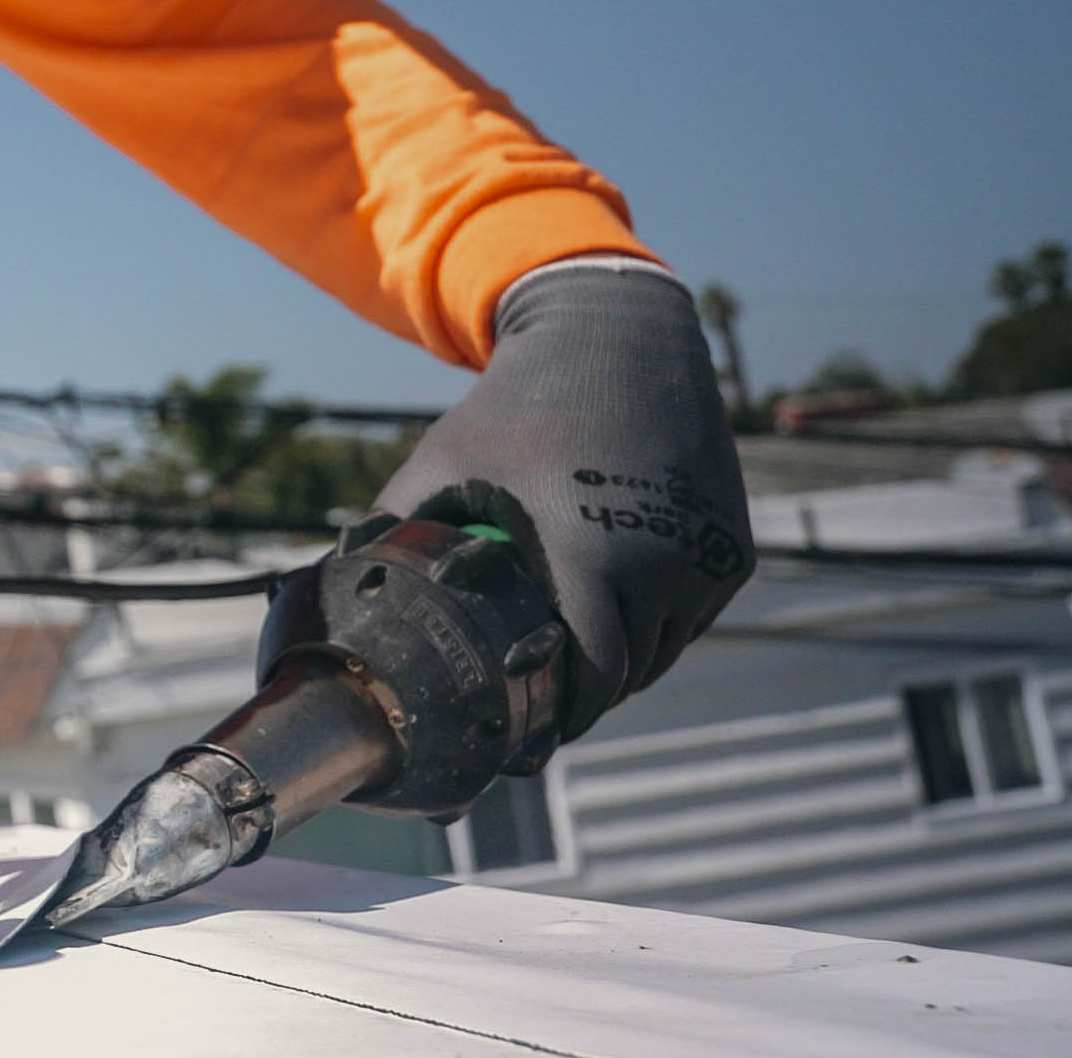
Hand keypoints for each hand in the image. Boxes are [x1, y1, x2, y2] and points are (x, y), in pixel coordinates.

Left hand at [372, 259, 754, 738]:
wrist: (620, 335)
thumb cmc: (520, 402)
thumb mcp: (446, 459)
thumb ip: (394, 524)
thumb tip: (334, 578)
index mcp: (594, 553)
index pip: (594, 677)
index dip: (563, 716)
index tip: (528, 736)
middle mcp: (667, 561)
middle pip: (630, 673)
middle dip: (588, 695)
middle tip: (542, 705)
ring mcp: (711, 555)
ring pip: (667, 648)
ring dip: (627, 662)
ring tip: (576, 666)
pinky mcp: (737, 545)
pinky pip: (695, 613)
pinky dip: (661, 625)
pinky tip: (620, 619)